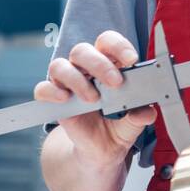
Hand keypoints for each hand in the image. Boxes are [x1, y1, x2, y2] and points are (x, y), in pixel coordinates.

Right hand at [34, 31, 155, 169]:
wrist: (102, 148)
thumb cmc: (120, 124)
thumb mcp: (135, 121)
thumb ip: (141, 115)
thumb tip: (146, 112)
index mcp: (109, 64)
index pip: (108, 42)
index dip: (118, 46)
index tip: (132, 60)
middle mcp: (85, 68)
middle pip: (82, 50)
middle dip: (100, 64)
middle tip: (115, 82)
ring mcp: (67, 82)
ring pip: (60, 65)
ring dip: (77, 79)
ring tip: (93, 99)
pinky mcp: (54, 99)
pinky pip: (43, 89)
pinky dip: (52, 92)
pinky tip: (66, 99)